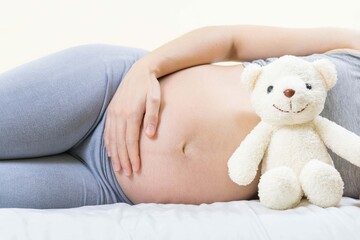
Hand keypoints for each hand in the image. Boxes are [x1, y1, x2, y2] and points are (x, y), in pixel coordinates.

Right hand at [104, 61, 160, 175]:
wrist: (139, 71)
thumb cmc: (150, 86)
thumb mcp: (155, 99)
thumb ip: (153, 116)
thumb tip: (150, 135)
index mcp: (131, 113)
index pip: (131, 140)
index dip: (133, 156)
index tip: (136, 169)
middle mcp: (119, 114)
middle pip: (120, 143)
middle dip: (123, 159)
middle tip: (127, 174)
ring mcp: (113, 112)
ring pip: (112, 138)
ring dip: (115, 155)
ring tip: (117, 168)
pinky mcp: (111, 110)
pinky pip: (107, 131)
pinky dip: (108, 143)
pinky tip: (110, 152)